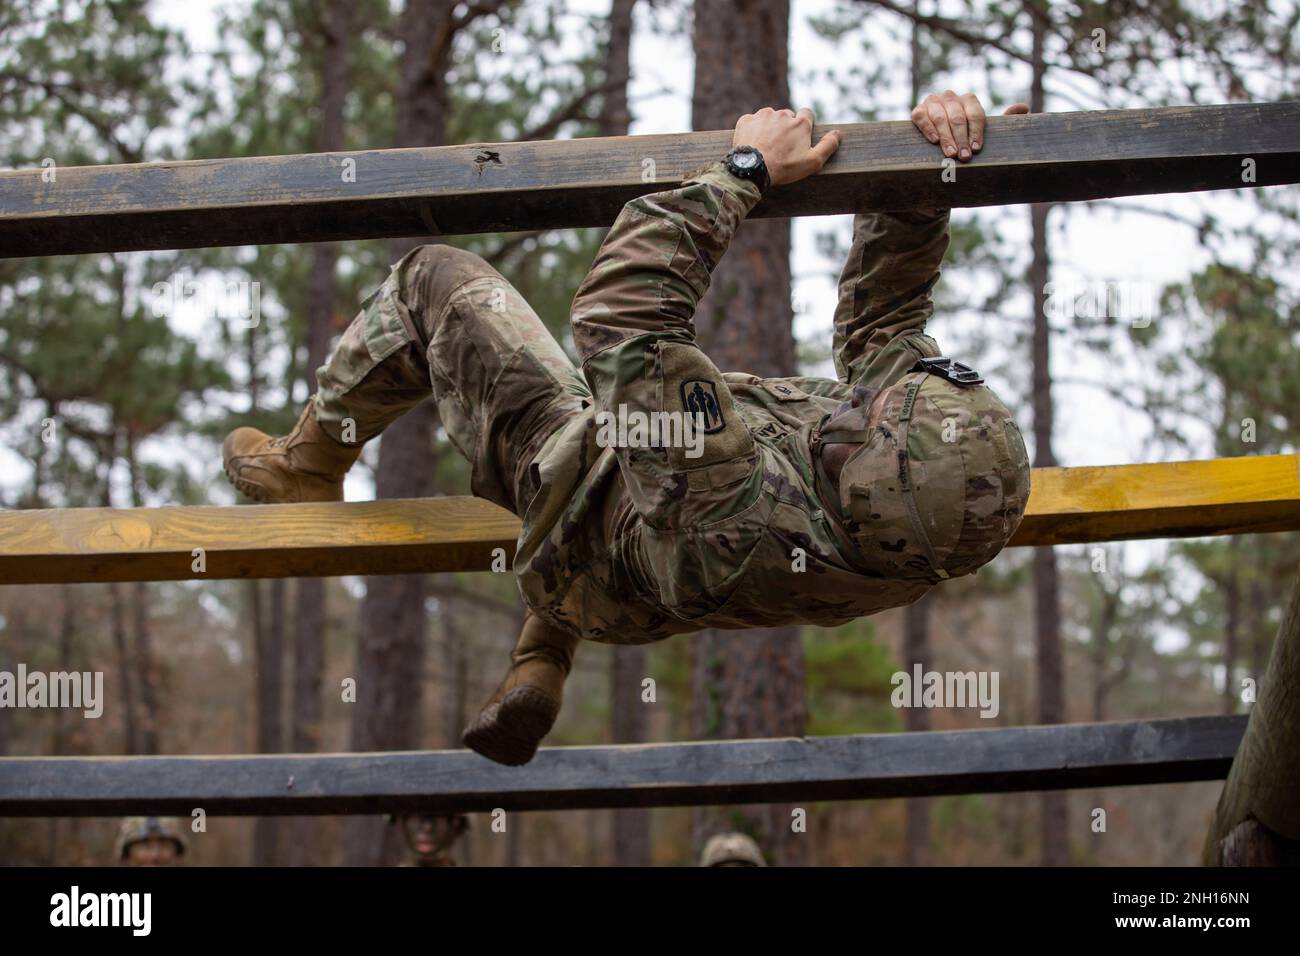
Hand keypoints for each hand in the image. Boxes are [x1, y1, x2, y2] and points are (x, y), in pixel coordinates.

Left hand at [732, 107, 840, 186]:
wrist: (753, 169)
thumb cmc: (785, 167)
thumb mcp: (813, 162)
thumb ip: (828, 146)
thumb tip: (838, 133)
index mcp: (800, 123)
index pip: (808, 114)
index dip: (805, 124)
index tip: (799, 137)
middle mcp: (783, 114)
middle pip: (787, 116)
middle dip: (786, 128)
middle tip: (781, 147)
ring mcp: (763, 115)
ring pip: (769, 118)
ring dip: (769, 128)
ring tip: (766, 146)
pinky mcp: (746, 120)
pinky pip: (751, 121)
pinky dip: (753, 130)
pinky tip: (753, 143)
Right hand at [911, 91, 1029, 161]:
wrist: (942, 139)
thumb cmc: (967, 137)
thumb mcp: (986, 130)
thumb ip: (1007, 120)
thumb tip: (1022, 108)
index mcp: (969, 99)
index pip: (975, 113)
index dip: (976, 132)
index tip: (977, 149)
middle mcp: (950, 97)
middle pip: (957, 117)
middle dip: (961, 138)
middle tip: (964, 157)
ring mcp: (933, 102)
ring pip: (940, 117)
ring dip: (946, 137)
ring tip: (951, 154)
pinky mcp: (918, 110)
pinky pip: (921, 117)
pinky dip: (927, 128)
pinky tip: (934, 141)